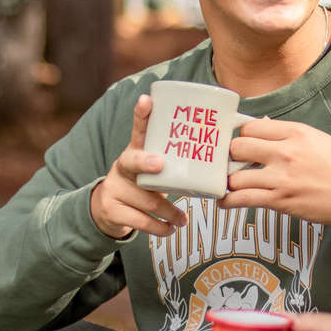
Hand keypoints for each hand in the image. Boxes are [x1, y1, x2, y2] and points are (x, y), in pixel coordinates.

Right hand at [89, 94, 187, 238]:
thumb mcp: (153, 167)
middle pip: (132, 161)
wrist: (108, 207)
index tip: (146, 100)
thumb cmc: (145, 182)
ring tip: (183, 219)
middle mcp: (122, 166)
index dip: (142, 114)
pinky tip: (170, 229)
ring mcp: (114, 188)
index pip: (139, 129)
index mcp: (136, 151)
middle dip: (146, 161)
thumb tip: (222, 147)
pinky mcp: (112, 210)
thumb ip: (175, 159)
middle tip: (161, 163)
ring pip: (145, 199)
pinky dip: (158, 227)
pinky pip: (139, 221)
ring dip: (168, 211)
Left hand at [220, 119, 330, 226]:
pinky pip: (243, 199)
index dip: (242, 135)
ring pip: (235, 176)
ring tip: (229, 182)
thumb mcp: (316, 138)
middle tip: (233, 163)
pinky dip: (228, 201)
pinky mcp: (279, 201)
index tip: (242, 143)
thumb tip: (260, 126)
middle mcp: (286, 152)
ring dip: (229, 180)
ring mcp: (281, 178)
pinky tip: (224, 201)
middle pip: (238, 147)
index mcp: (296, 132)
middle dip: (231, 155)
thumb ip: (287, 133)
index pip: (252, 127)